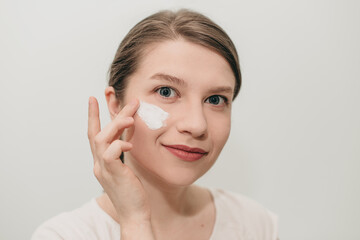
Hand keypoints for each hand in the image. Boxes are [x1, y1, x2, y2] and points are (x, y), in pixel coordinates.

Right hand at [87, 97, 150, 224]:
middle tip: (123, 100)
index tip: (92, 98)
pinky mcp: (113, 175)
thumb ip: (125, 146)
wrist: (134, 213)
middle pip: (97, 133)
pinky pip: (111, 155)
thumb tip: (129, 128)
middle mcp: (99, 164)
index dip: (92, 116)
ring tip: (130, 118)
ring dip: (115, 126)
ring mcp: (104, 170)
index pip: (94, 134)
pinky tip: (130, 144)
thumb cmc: (132, 189)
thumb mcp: (127, 164)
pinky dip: (119, 145)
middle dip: (107, 115)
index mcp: (101, 161)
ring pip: (101, 140)